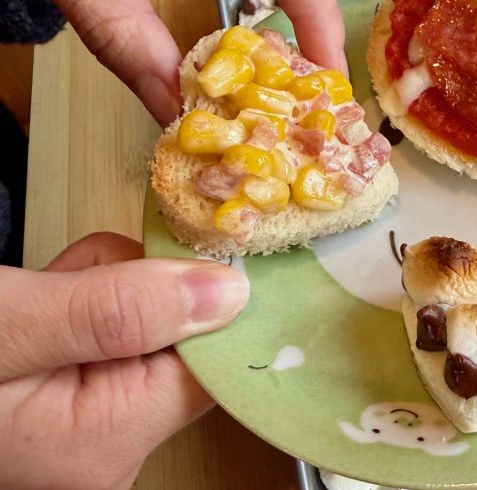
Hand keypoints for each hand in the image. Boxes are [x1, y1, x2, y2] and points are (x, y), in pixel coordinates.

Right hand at [0, 233, 249, 489]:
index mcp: (101, 444)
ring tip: (30, 291)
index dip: (210, 304)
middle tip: (62, 279)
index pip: (212, 370)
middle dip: (130, 291)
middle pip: (176, 343)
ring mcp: (78, 427)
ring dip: (95, 288)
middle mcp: (100, 450)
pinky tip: (27, 301)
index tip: (190, 251)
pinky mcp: (58, 398)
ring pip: (139, 327)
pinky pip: (102, 333)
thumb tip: (229, 296)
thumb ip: (118, 311)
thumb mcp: (5, 323)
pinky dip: (73, 300)